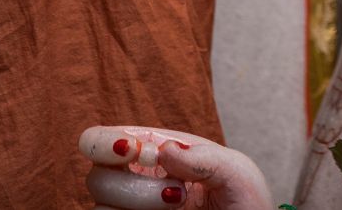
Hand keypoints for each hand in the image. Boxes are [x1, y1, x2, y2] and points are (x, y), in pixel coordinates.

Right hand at [79, 126, 271, 209]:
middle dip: (131, 185)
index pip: (103, 139)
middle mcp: (138, 183)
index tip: (135, 152)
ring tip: (179, 205)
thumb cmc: (245, 203)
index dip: (108, 142)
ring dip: (140, 204)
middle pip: (96, 177)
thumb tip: (161, 150)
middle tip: (174, 192)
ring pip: (101, 207)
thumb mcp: (236, 172)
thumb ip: (203, 157)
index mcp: (157, 153)